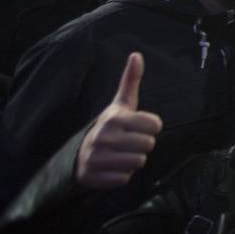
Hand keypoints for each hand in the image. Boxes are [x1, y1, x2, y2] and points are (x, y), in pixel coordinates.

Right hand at [74, 53, 162, 190]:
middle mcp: (105, 137)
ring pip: (139, 162)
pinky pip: (125, 178)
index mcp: (115, 118)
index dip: (150, 127)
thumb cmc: (109, 127)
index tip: (137, 127)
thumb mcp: (120, 104)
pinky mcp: (95, 177)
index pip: (155, 125)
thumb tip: (137, 55)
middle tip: (127, 143)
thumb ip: (130, 81)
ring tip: (119, 154)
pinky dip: (121, 175)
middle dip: (142, 145)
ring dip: (133, 161)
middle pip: (149, 145)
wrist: (79, 155)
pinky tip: (111, 167)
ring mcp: (98, 158)